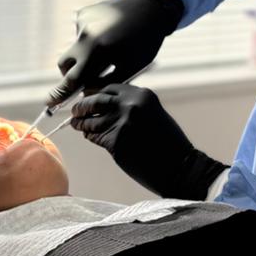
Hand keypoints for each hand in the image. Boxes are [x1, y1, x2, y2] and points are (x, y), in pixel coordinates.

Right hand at [53, 0, 183, 103]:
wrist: (148, 7)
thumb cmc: (143, 42)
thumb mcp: (130, 66)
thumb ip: (106, 82)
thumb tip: (85, 92)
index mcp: (99, 51)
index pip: (73, 79)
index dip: (60, 94)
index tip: (49, 103)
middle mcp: (85, 35)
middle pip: (65, 64)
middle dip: (71, 75)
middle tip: (84, 78)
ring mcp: (82, 22)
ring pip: (74, 49)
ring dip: (84, 55)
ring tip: (107, 50)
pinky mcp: (83, 13)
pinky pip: (80, 34)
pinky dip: (90, 40)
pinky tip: (108, 34)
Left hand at [70, 83, 225, 199]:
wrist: (180, 167)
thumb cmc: (168, 143)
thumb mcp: (153, 115)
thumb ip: (131, 107)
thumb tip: (104, 107)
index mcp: (142, 95)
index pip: (110, 88)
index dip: (96, 93)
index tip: (88, 98)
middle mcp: (131, 105)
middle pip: (96, 100)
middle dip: (82, 106)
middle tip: (75, 111)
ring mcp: (122, 123)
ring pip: (92, 120)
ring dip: (82, 123)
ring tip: (77, 124)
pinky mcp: (116, 141)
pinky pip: (95, 136)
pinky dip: (90, 136)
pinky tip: (88, 135)